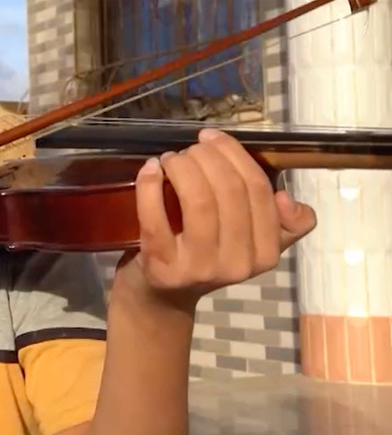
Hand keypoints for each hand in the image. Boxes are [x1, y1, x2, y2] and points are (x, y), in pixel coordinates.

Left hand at [117, 128, 316, 310]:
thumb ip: (281, 222)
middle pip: (229, 191)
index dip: (234, 155)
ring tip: (170, 158)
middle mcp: (238, 264)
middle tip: (188, 149)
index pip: (259, 190)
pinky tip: (150, 169)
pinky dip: (149, 186)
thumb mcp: (253, 243)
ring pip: (198, 201)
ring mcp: (199, 267)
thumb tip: (285, 196)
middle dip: (206, 157)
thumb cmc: (208, 257)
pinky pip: (155, 218)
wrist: (164, 295)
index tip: (212, 139)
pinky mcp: (162, 267)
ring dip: (181, 167)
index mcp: (266, 254)